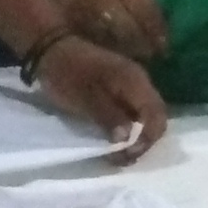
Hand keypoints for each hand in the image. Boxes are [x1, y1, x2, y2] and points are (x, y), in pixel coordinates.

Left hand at [27, 31, 166, 161]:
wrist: (51, 49)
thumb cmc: (67, 75)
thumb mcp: (86, 99)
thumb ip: (110, 117)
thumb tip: (128, 140)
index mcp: (135, 82)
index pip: (156, 116)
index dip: (147, 139)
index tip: (127, 154)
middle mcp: (140, 82)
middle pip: (156, 117)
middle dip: (144, 141)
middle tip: (123, 158)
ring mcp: (132, 84)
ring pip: (147, 115)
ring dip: (137, 136)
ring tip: (119, 153)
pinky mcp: (122, 88)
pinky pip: (135, 111)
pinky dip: (130, 127)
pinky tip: (116, 137)